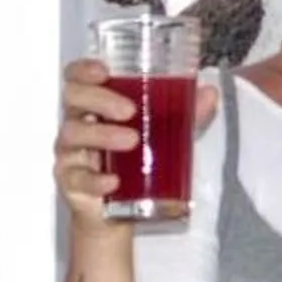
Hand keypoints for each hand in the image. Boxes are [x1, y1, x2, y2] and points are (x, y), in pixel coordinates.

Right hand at [52, 60, 215, 230]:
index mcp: (94, 105)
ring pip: (72, 135)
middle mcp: (77, 124)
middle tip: (129, 110)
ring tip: (132, 141)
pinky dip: (95, 179)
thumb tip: (210, 93)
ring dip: (102, 135)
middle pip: (72, 99)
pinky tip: (113, 182)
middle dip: (99, 99)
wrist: (123, 211)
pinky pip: (77, 178)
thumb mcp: (166, 134)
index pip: (77, 78)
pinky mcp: (71, 183)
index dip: (83, 70)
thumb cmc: (137, 162)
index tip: (103, 71)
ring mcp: (71, 153)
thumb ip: (185, 114)